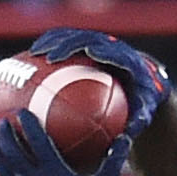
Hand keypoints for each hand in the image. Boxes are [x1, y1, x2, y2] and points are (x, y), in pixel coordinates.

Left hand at [0, 112, 129, 175]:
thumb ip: (112, 162)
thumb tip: (125, 139)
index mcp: (53, 172)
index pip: (35, 139)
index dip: (27, 122)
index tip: (23, 110)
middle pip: (9, 147)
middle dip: (4, 130)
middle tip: (4, 119)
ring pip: (0, 162)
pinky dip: (4, 171)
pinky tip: (6, 168)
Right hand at [30, 27, 171, 135]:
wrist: (144, 80)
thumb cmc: (143, 101)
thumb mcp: (144, 112)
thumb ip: (137, 122)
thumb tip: (125, 139)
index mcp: (128, 60)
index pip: (114, 52)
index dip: (103, 50)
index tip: (90, 54)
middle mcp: (112, 46)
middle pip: (87, 39)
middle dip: (68, 45)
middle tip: (50, 57)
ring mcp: (97, 42)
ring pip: (71, 36)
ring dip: (52, 43)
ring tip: (33, 54)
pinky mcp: (85, 42)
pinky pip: (64, 41)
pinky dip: (49, 47)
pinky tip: (32, 59)